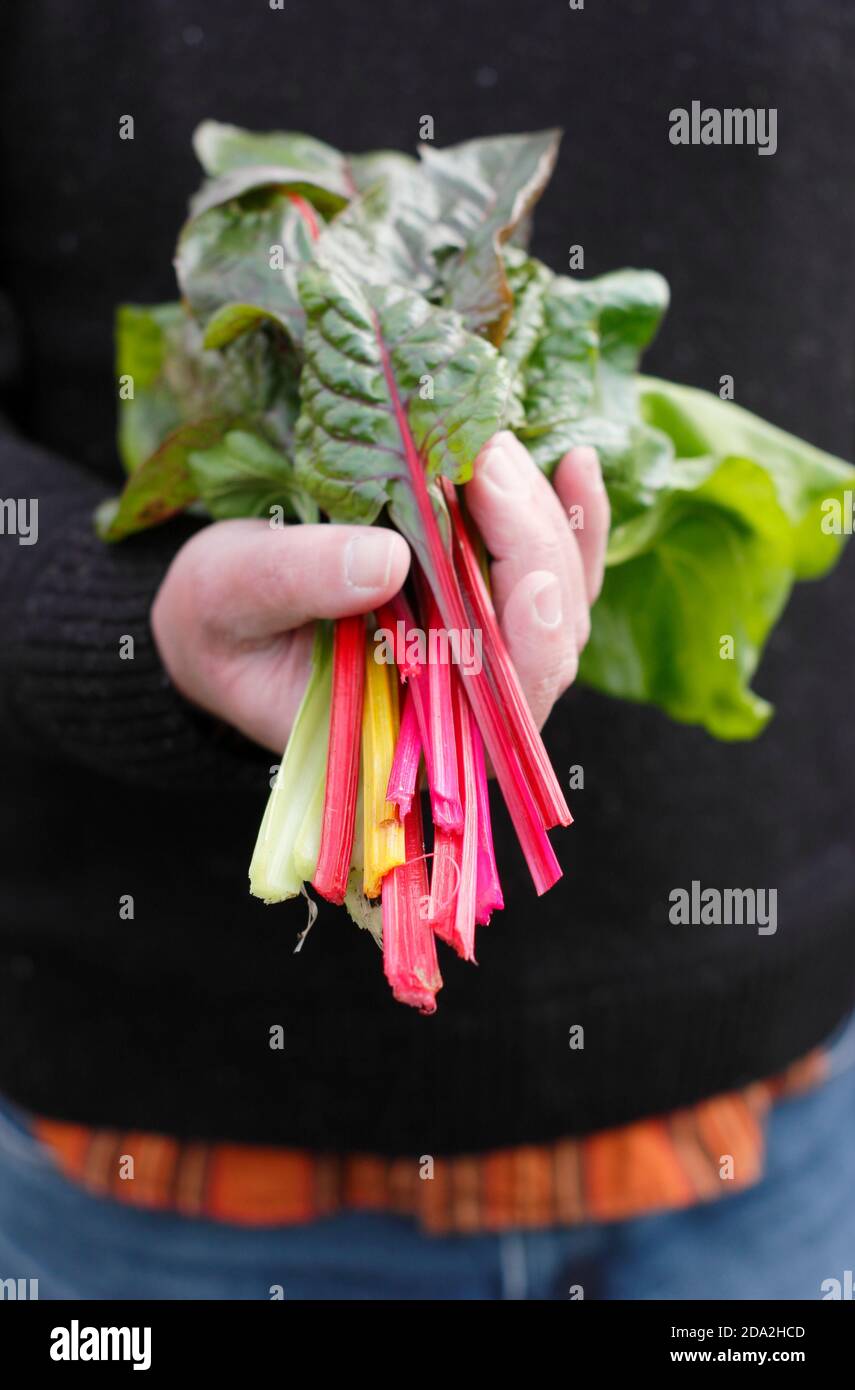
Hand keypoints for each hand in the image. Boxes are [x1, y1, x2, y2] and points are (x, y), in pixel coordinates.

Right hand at [151, 434, 606, 752]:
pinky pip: (555, 565)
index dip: (528, 622)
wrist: (218, 609)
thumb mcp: (226, 595)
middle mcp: (465, 701)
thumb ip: (293, 581)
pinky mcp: (488, 599)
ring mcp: (484, 647)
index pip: (503, 698)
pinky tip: (573, 460)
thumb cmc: (216, 620)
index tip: (500, 522)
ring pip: (558, 592)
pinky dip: (568, 515)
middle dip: (529, 539)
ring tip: (490, 444)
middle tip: (485, 453)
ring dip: (540, 514)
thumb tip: (387, 558)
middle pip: (548, 635)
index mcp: (407, 728)